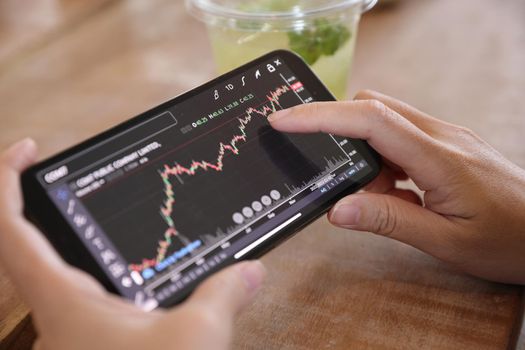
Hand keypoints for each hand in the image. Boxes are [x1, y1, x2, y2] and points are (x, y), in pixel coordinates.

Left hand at [0, 139, 265, 349]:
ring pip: (48, 267)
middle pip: (18, 242)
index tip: (27, 149)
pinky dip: (93, 263)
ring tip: (95, 207)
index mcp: (63, 299)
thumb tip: (253, 271)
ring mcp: (70, 327)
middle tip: (60, 168)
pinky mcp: (91, 340)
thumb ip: (225, 292)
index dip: (4, 180)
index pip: (8, 228)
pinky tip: (126, 263)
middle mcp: (57, 310)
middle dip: (31, 199)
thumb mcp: (196, 336)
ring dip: (64, 233)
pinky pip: (80, 289)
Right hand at [269, 90, 524, 283]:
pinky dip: (383, 161)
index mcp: (439, 157)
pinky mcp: (447, 145)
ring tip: (376, 197)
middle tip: (333, 174)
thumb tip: (337, 210)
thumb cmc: (508, 241)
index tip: (284, 119)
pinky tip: (393, 193)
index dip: (322, 116)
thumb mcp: (445, 242)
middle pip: (374, 108)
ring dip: (364, 154)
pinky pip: (402, 138)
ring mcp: (446, 136)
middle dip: (340, 132)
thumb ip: (388, 222)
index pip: (370, 119)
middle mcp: (441, 135)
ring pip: (386, 122)